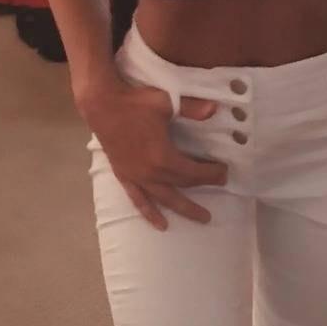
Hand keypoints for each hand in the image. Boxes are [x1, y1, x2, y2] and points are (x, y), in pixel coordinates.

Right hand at [76, 72, 229, 230]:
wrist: (102, 105)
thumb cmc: (135, 102)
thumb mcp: (167, 102)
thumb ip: (191, 108)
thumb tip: (214, 109)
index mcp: (162, 157)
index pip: (193, 172)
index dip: (211, 174)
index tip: (224, 172)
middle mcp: (150, 173)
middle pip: (182, 185)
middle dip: (203, 186)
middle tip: (221, 185)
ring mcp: (136, 177)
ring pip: (164, 198)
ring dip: (183, 208)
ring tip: (200, 218)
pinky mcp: (124, 176)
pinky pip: (138, 199)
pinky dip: (150, 212)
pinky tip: (160, 223)